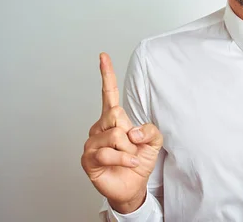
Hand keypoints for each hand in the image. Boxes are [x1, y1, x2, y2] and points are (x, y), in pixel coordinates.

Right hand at [81, 53, 162, 213]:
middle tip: (131, 148)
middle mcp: (99, 127)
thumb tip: (131, 132)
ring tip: (127, 158)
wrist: (132, 186)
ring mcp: (92, 142)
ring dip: (128, 150)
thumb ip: (150, 130)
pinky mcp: (88, 159)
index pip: (109, 93)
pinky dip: (124, 159)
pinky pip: (108, 153)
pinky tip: (128, 163)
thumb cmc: (138, 161)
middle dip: (130, 134)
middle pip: (115, 115)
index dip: (107, 74)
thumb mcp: (154, 142)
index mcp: (113, 119)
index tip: (103, 56)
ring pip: (114, 135)